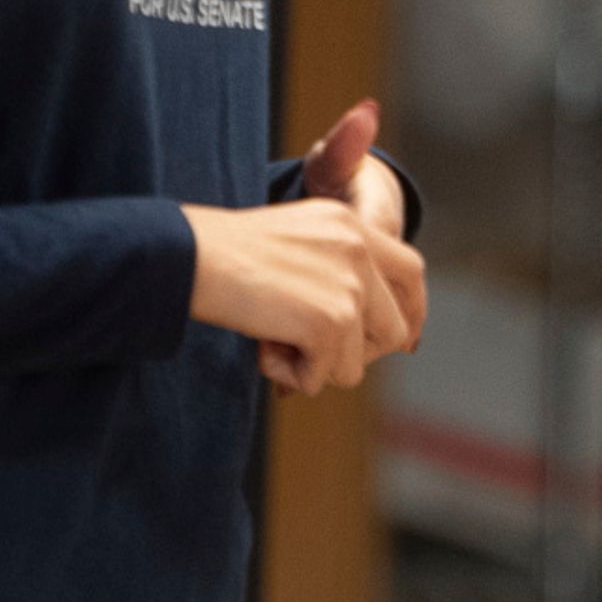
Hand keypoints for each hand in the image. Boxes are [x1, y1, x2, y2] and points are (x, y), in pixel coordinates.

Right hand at [235, 98, 429, 394]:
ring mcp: (349, 286)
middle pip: (394, 328)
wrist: (190, 256)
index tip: (399, 342)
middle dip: (355, 354)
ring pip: (356, 363)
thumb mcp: (295, 242)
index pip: (411, 271)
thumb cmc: (225, 255)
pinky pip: (325, 376)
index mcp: (352, 224)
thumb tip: (358, 325)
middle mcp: (360, 250)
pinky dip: (292, 377)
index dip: (410, 311)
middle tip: (308, 351)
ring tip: (274, 344)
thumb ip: (334, 268)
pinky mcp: (330, 321)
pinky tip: (265, 351)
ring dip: (316, 367)